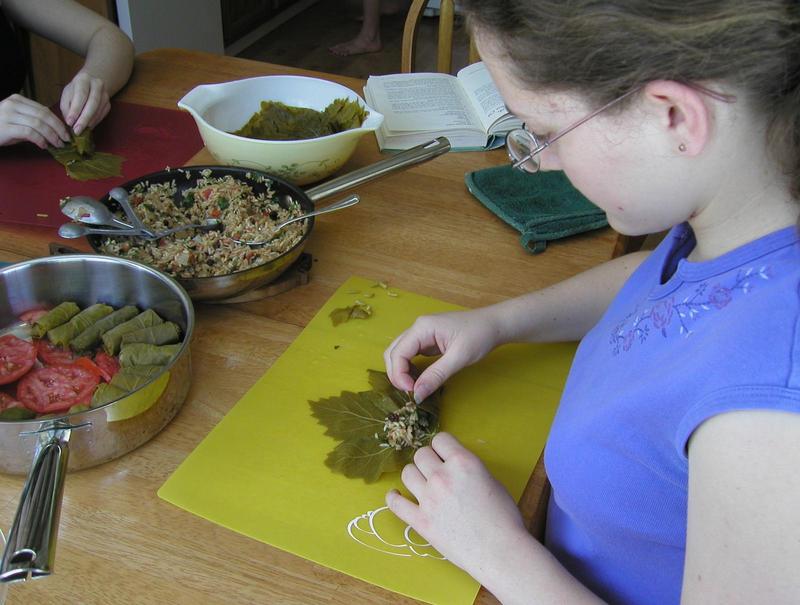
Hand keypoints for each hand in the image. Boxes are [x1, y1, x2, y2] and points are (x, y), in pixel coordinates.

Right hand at [0, 94, 70, 148]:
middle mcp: (13, 104)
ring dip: (52, 136)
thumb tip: (55, 131)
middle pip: (44, 115)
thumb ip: (33, 122)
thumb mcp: (16, 120)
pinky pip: (29, 133)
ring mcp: (9, 114)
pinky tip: (44, 146)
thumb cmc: (0, 128)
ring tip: (57, 144)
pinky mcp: (6, 127)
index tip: (66, 132)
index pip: (43, 109)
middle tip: (65, 140)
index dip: (57, 121)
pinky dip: (40, 140)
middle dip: (58, 129)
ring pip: (39, 124)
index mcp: (18, 100)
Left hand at [60, 71, 110, 134]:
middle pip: (93, 103)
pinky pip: (102, 115)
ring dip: (89, 122)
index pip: (81, 95)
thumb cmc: (75, 90)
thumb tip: (71, 123)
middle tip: (77, 130)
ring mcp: (105, 94)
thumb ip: (67, 107)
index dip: (75, 109)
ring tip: (81, 131)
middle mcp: (97, 84)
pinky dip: (94, 122)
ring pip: (99, 110)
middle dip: (84, 118)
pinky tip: (87, 127)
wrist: (90, 84)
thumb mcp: (67, 94)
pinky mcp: (108, 104)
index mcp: (84, 79)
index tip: (69, 122)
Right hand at [384, 308, 501, 401]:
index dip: (399, 375)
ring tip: (413, 387)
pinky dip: (409, 368)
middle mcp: (417, 328)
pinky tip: (418, 379)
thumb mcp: (459, 357)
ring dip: (401, 371)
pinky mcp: (427, 340)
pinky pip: (410, 354)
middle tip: (410, 392)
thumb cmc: (480, 336)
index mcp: (422, 328)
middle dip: (396, 374)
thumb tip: (417, 395)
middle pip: (393, 352)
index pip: (398, 353)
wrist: (495, 324)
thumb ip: (436, 375)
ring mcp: (422, 333)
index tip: (411, 392)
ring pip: (399, 353)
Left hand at [386, 432, 527, 573]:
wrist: (500, 551)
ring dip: (415, 475)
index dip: (442, 446)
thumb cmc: (504, 518)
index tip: (444, 454)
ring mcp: (428, 498)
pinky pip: (395, 503)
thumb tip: (455, 468)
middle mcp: (442, 476)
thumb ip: (469, 469)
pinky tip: (396, 495)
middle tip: (435, 470)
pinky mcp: (420, 521)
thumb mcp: (491, 480)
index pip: (440, 439)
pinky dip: (394, 498)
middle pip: (421, 454)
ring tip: (421, 482)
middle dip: (428, 460)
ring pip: (407, 472)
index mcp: (463, 462)